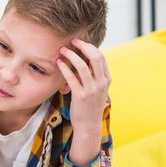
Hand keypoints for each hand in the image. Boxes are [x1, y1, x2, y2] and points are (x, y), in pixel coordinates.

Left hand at [57, 39, 110, 165]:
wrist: (88, 124)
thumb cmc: (89, 106)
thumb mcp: (96, 89)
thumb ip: (92, 76)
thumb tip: (81, 63)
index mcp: (106, 79)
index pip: (101, 57)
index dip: (90, 47)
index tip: (79, 43)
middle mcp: (101, 83)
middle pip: (95, 57)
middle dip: (83, 47)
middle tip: (71, 42)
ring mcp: (92, 89)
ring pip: (83, 66)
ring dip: (71, 56)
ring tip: (62, 51)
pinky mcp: (81, 96)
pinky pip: (72, 78)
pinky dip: (65, 68)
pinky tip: (58, 63)